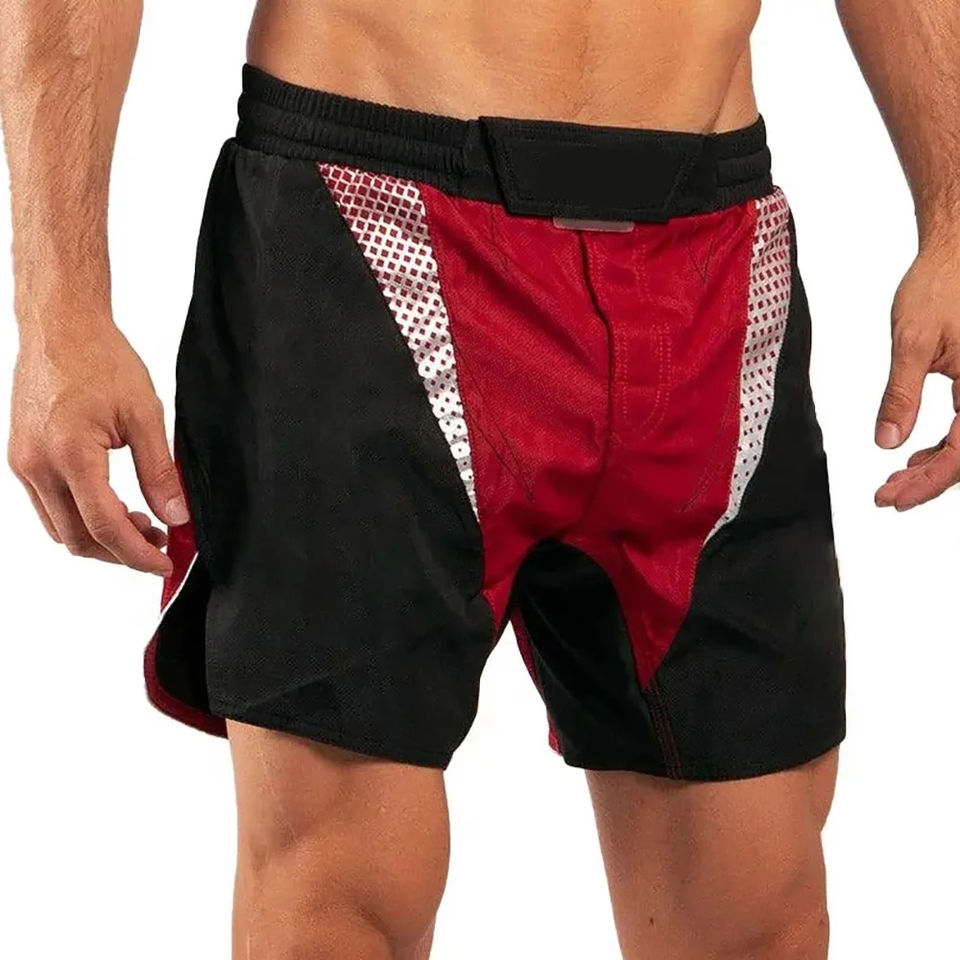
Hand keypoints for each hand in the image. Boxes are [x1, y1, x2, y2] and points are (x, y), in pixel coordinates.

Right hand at [7, 319, 186, 574]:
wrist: (60, 327)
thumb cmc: (101, 360)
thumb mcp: (145, 414)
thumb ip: (159, 471)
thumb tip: (176, 515)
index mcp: (70, 454)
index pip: (104, 526)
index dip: (137, 554)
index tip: (164, 562)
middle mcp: (36, 465)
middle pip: (79, 538)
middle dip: (122, 551)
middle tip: (161, 541)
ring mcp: (23, 464)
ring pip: (61, 529)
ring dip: (102, 538)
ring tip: (144, 523)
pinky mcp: (20, 459)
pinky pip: (49, 508)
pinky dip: (82, 518)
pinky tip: (115, 506)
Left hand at [874, 242, 959, 509]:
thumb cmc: (943, 284)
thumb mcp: (913, 342)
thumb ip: (901, 396)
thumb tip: (887, 442)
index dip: (928, 483)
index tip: (893, 498)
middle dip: (928, 481)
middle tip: (887, 495)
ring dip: (935, 467)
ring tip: (895, 480)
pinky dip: (944, 446)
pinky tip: (915, 455)